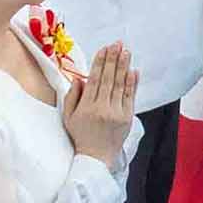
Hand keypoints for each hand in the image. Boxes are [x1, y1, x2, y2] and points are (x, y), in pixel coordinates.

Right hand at [63, 42, 140, 163]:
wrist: (96, 158)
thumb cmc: (80, 136)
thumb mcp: (69, 117)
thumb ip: (72, 97)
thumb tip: (80, 78)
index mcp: (86, 107)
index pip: (95, 79)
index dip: (100, 62)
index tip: (104, 48)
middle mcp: (102, 108)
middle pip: (109, 79)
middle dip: (113, 59)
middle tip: (117, 44)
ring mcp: (116, 113)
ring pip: (121, 85)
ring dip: (124, 67)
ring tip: (126, 52)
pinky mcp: (127, 118)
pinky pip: (130, 97)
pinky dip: (132, 83)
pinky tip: (133, 70)